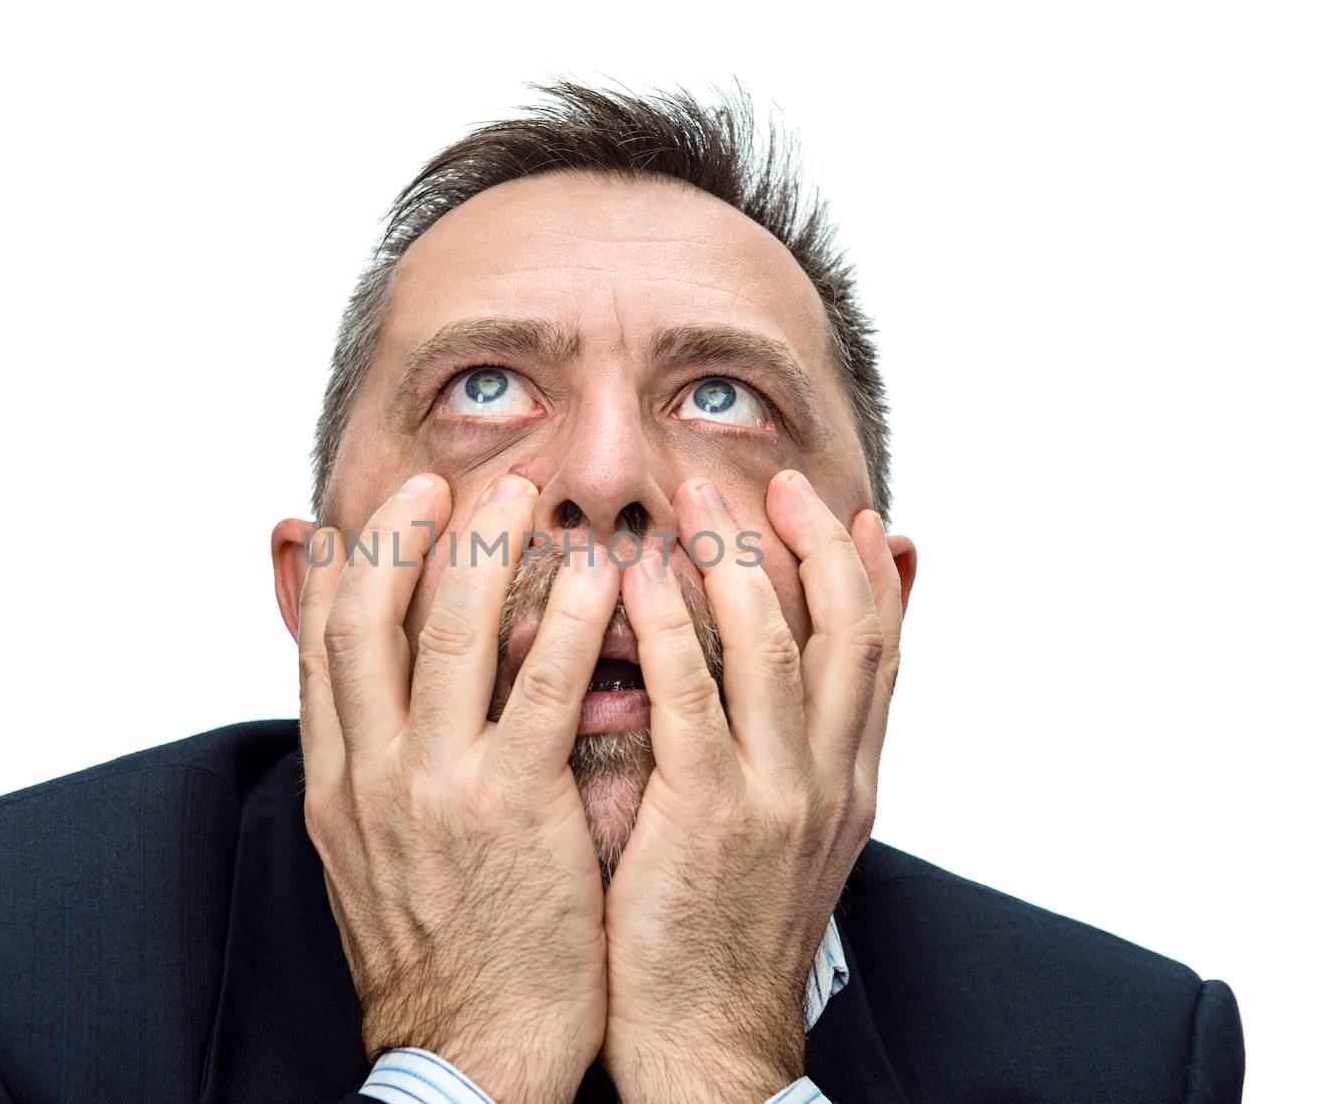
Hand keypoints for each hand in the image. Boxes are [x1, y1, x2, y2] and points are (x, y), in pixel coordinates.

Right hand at [296, 473, 615, 1103]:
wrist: (468, 1054)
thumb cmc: (439, 953)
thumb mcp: (373, 857)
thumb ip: (374, 769)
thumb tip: (376, 702)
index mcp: (338, 780)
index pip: (322, 644)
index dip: (347, 564)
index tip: (376, 509)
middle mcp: (372, 772)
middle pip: (369, 615)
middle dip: (403, 531)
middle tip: (447, 477)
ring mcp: (436, 788)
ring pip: (445, 630)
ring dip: (484, 547)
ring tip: (525, 494)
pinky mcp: (513, 810)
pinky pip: (541, 690)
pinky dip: (567, 622)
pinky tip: (601, 577)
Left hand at [601, 470, 903, 1101]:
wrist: (712, 1042)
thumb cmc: (726, 936)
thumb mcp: (785, 843)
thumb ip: (790, 757)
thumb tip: (790, 691)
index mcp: (849, 783)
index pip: (880, 654)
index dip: (869, 574)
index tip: (850, 512)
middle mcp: (830, 780)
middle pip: (849, 632)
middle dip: (819, 545)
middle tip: (783, 479)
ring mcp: (777, 798)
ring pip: (778, 648)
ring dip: (741, 562)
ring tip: (702, 499)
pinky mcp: (710, 818)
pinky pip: (695, 702)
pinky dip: (676, 630)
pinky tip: (643, 580)